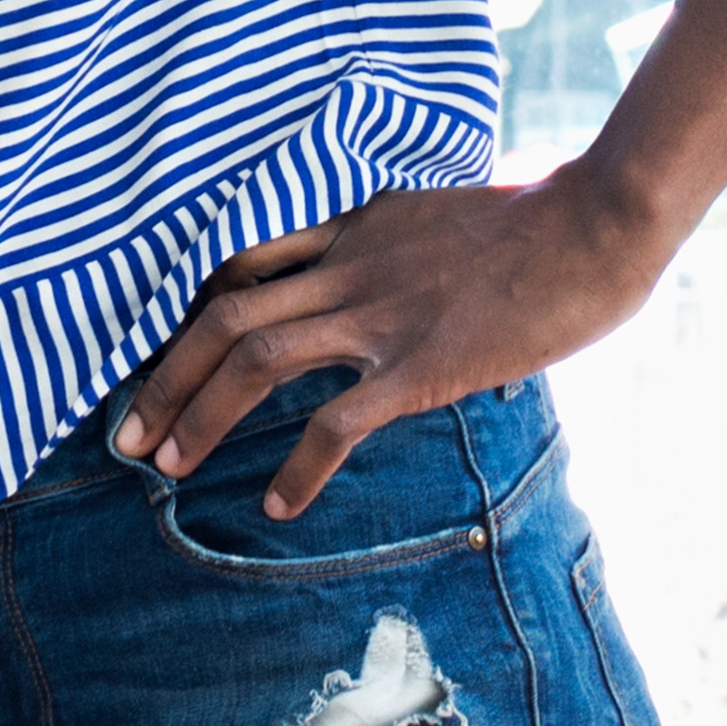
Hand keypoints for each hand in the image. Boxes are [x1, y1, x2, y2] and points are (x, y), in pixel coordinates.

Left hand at [110, 171, 677, 514]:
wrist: (600, 222)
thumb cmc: (548, 220)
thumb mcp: (453, 218)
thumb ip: (414, 249)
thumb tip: (419, 282)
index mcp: (356, 227)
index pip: (243, 262)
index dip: (187, 313)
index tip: (156, 359)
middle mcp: (351, 266)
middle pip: (223, 314)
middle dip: (163, 376)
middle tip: (127, 434)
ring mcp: (381, 314)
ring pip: (256, 358)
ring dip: (199, 415)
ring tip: (164, 468)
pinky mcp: (422, 363)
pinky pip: (338, 420)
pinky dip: (298, 467)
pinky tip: (280, 507)